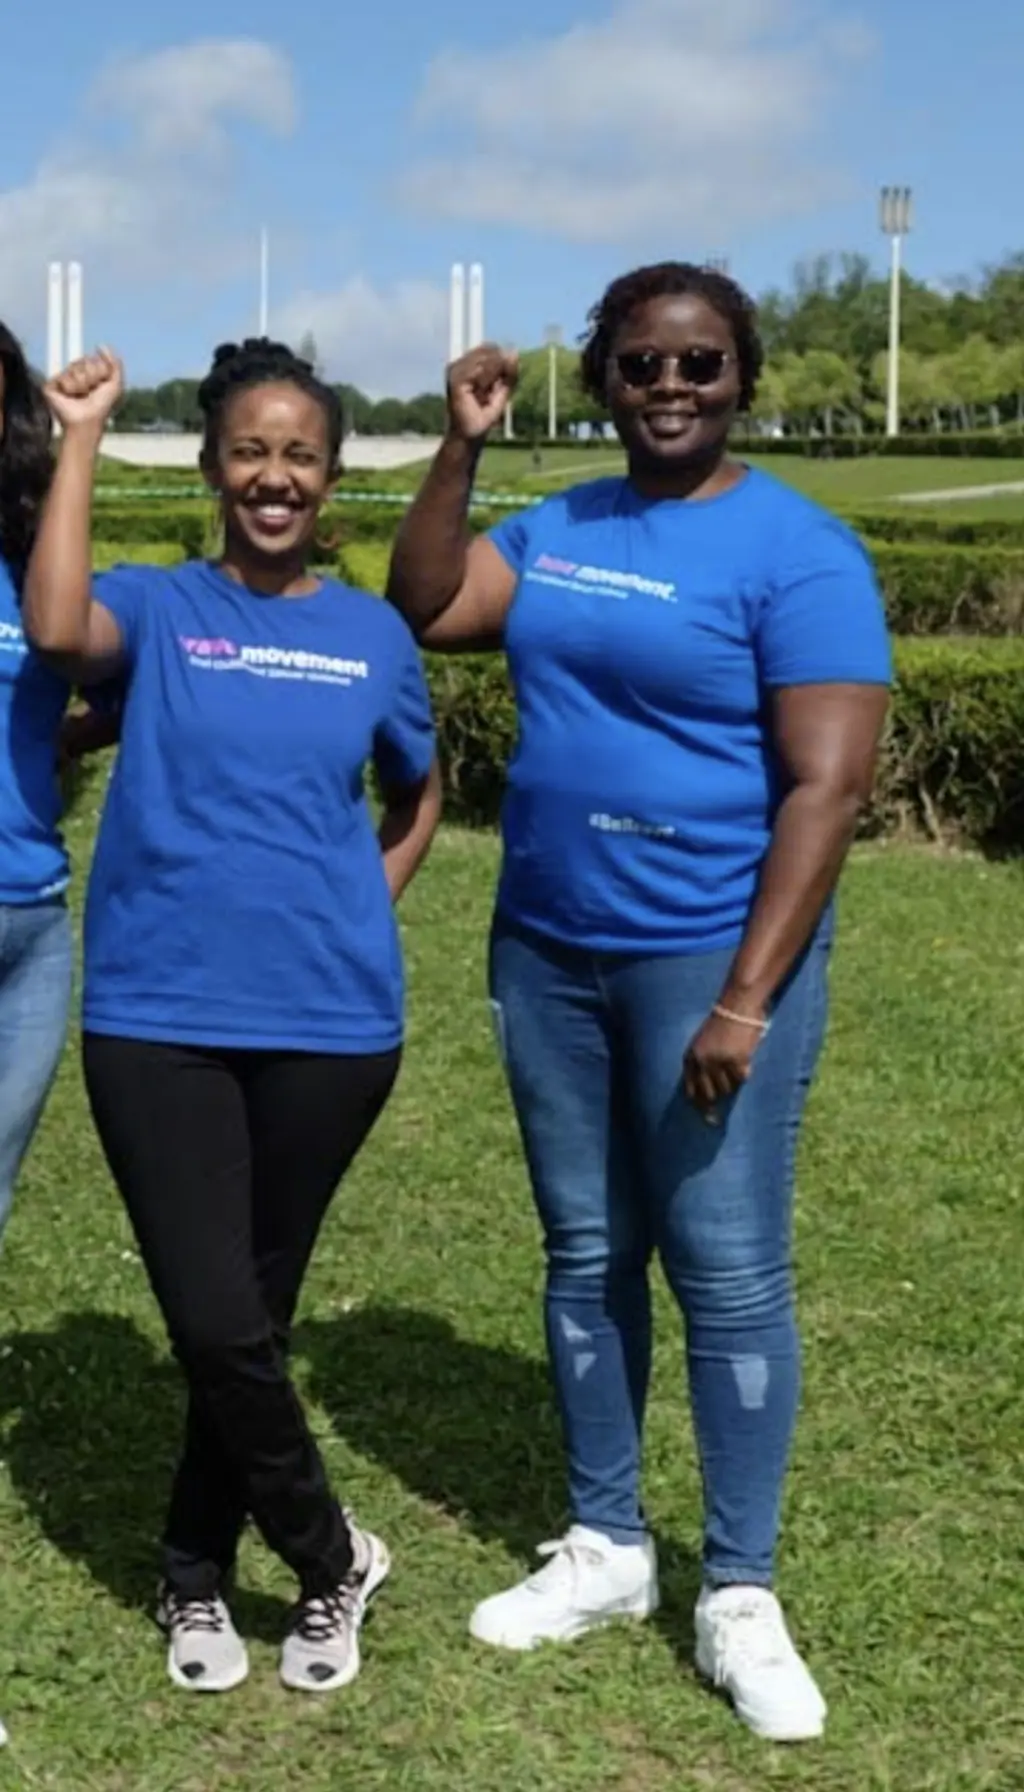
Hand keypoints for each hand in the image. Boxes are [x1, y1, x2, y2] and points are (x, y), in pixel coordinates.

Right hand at [44, 348, 123, 435]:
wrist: (87, 420)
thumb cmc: (102, 407)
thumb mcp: (115, 384)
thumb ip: (114, 364)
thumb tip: (101, 345)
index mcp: (87, 374)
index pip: (91, 359)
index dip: (99, 372)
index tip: (100, 386)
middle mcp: (73, 375)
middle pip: (83, 361)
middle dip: (91, 376)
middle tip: (90, 392)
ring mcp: (61, 380)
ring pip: (73, 367)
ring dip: (81, 383)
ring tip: (80, 395)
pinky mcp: (50, 386)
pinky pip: (62, 376)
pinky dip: (70, 387)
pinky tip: (69, 396)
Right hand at [446, 345, 517, 441]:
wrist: (470, 436)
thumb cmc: (483, 416)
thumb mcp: (502, 391)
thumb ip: (509, 373)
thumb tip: (514, 352)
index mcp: (467, 365)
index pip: (490, 349)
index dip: (502, 362)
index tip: (499, 384)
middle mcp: (458, 364)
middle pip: (488, 351)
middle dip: (497, 371)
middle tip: (489, 393)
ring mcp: (454, 371)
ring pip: (485, 359)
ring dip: (491, 379)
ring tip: (482, 395)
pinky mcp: (455, 380)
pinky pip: (479, 370)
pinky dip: (485, 382)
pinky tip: (480, 394)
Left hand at [683, 1002, 767, 1119]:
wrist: (737, 1005)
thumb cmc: (723, 1024)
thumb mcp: (704, 1043)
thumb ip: (702, 1064)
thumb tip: (709, 1095)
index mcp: (691, 1057)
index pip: (691, 1089)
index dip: (698, 1106)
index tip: (706, 1119)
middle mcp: (702, 1061)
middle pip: (709, 1095)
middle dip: (714, 1105)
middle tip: (715, 1121)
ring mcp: (719, 1062)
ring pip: (727, 1088)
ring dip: (732, 1082)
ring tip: (735, 1065)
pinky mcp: (736, 1060)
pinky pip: (742, 1078)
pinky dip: (745, 1072)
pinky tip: (745, 1057)